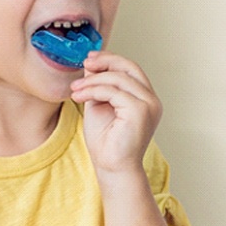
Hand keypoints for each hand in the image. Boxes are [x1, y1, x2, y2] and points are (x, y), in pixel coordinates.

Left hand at [70, 51, 162, 174]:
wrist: (110, 167)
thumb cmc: (105, 141)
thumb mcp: (98, 104)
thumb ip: (98, 84)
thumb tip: (91, 63)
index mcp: (144, 97)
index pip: (130, 68)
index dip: (110, 59)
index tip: (90, 57)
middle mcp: (151, 99)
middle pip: (129, 67)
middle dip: (105, 61)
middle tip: (85, 62)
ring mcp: (148, 105)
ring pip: (118, 78)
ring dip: (92, 80)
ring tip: (74, 89)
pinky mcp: (140, 111)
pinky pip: (113, 91)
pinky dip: (93, 91)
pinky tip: (78, 97)